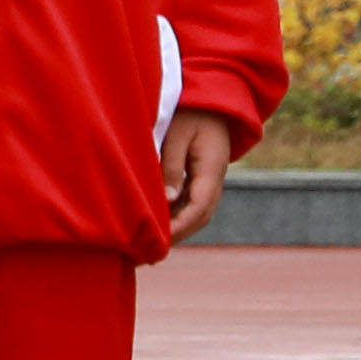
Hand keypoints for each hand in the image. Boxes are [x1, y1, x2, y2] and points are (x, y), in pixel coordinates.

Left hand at [161, 107, 237, 249]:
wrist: (213, 104)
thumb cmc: (191, 115)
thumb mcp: (178, 135)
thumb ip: (171, 166)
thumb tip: (166, 200)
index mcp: (211, 171)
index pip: (198, 208)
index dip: (179, 227)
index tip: (158, 241)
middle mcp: (214, 182)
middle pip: (198, 218)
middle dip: (175, 237)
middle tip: (147, 255)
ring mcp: (208, 183)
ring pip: (195, 215)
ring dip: (175, 231)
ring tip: (146, 249)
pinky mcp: (200, 182)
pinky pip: (189, 206)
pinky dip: (175, 219)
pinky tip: (154, 228)